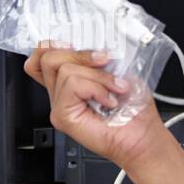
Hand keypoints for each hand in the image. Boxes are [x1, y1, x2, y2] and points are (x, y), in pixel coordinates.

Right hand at [22, 43, 172, 173]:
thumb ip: (96, 58)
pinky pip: (72, 84)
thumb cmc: (134, 111)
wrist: (143, 138)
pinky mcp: (62, 116)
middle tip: (104, 61)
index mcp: (69, 83)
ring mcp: (59, 106)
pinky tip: (109, 100)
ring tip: (114, 89)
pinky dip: (96, 88)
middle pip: (47, 57)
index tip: (76, 45)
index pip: (40, 56)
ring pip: (64, 69)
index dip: (52, 44)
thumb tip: (92, 46)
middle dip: (80, 54)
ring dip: (98, 76)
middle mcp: (60, 94)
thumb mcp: (117, 72)